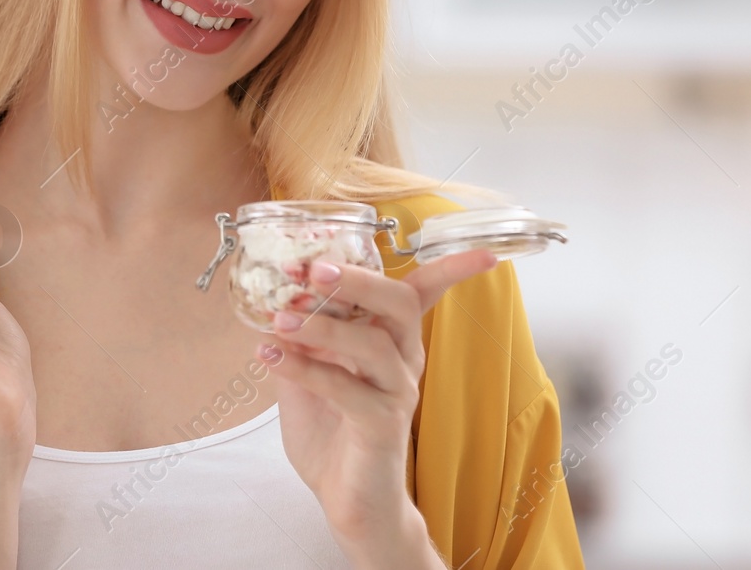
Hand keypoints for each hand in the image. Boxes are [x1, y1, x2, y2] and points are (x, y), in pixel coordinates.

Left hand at [258, 249, 497, 557]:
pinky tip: (270, 356)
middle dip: (356, 279)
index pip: (425, 292)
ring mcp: (397, 392)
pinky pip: (346, 388)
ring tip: (279, 317)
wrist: (348, 501)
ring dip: (321, 325)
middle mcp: (404, 359)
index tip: (482, 249)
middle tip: (311, 270)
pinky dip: (304, 368)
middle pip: (399, 303)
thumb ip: (297, 335)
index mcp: (392, 338)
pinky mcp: (382, 424)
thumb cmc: (333, 431)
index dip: (451, 267)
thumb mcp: (307, 371)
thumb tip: (268, 293)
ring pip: (372, 344)